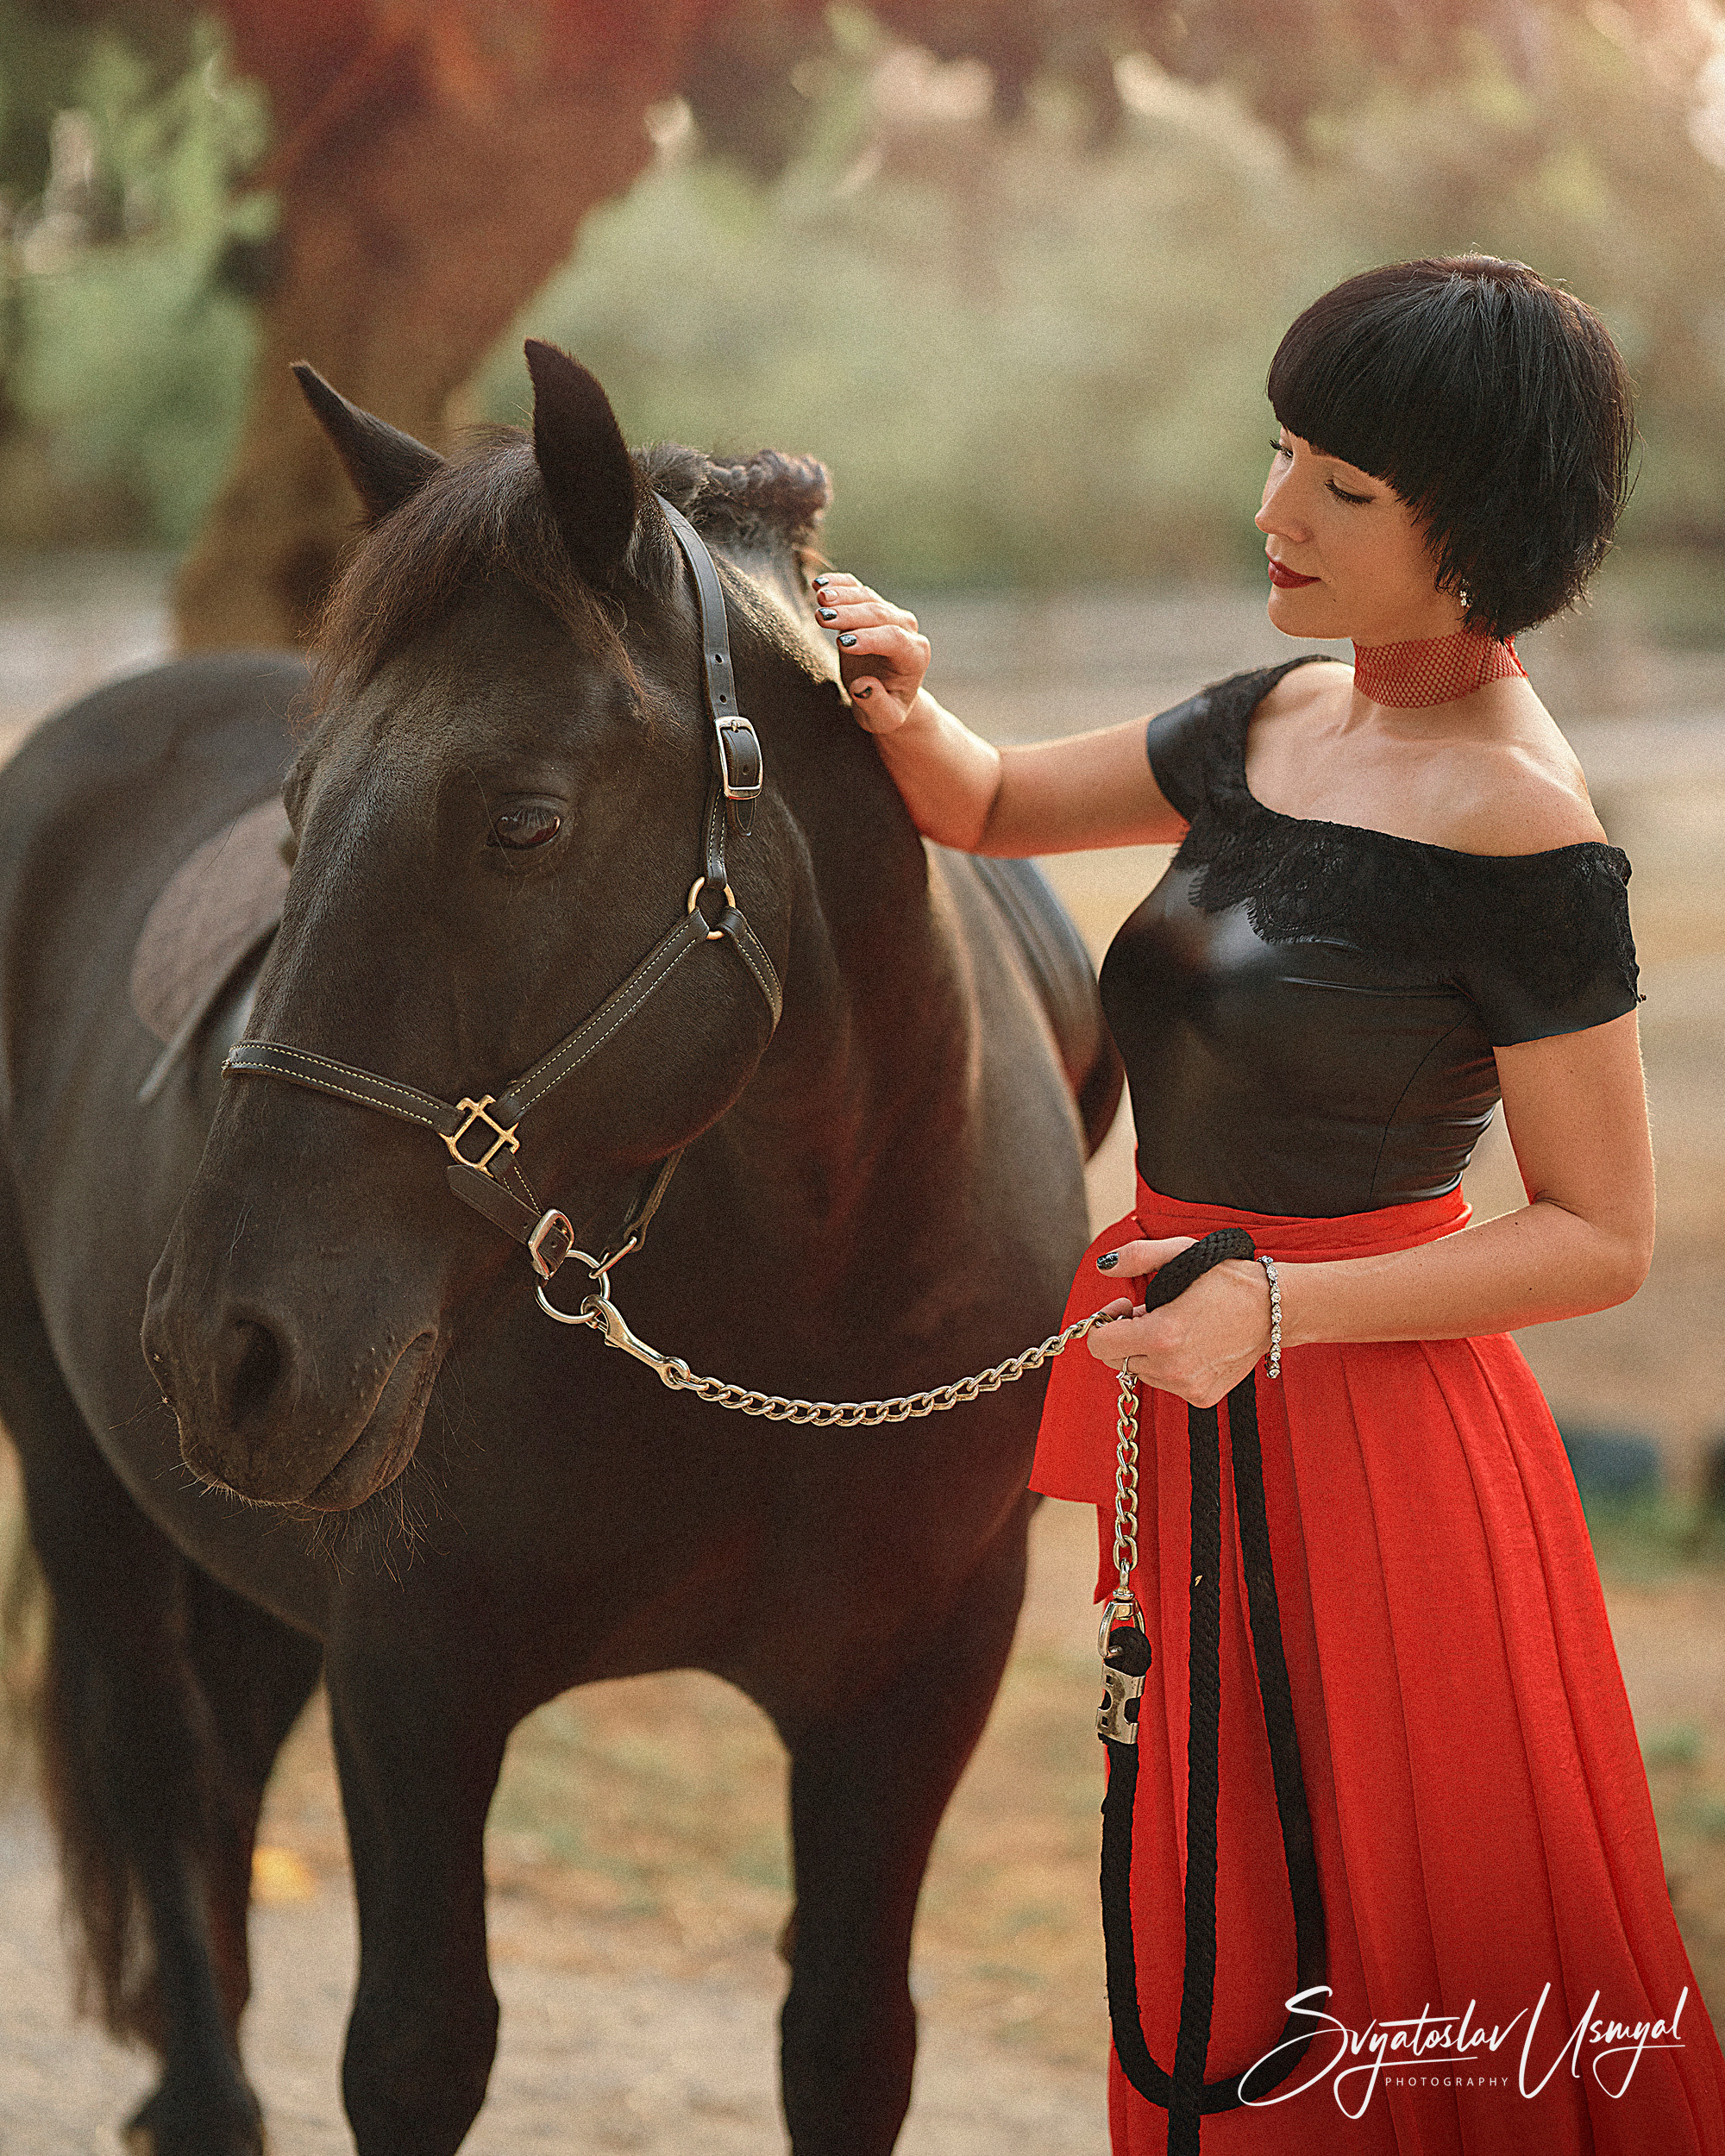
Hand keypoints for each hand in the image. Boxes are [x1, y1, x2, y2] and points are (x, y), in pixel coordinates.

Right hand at [810, 571, 930, 732]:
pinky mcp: (872, 606)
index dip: (870, 639)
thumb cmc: (885, 709)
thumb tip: (864, 686)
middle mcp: (907, 630)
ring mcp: (890, 614)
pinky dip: (839, 584)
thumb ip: (876, 705)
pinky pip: (856, 588)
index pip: (895, 639)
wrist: (886, 695)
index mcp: (915, 656)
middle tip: (822, 617)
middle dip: (850, 615)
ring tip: (820, 598)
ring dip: (842, 596)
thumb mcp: (883, 719)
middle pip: (879, 614)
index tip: (843, 645)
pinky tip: (819, 584)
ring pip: (867, 597)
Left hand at [1086, 1238, 1272, 1408]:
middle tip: (1151, 1315)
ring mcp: (1187, 1387)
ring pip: (1142, 1373)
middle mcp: (1171, 1368)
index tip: (1125, 1306)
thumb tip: (1103, 1266)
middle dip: (1125, 1337)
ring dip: (1148, 1351)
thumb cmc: (1227, 1278)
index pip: (1099, 1345)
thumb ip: (1136, 1257)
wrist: (1274, 1309)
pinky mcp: (1202, 1397)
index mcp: (1161, 1335)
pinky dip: (1170, 1366)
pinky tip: (1192, 1345)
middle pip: (1117, 1361)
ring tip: (1177, 1327)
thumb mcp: (1180, 1254)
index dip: (1106, 1322)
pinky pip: (1167, 1383)